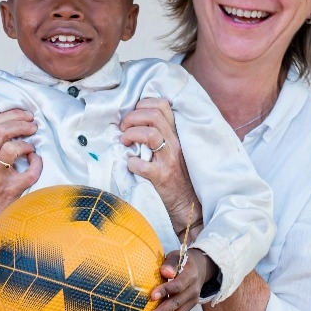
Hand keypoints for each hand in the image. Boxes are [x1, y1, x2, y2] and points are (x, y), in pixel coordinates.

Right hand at [0, 108, 41, 247]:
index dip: (9, 115)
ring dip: (27, 144)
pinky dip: (37, 164)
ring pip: (13, 149)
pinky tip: (36, 163)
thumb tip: (13, 130)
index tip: (23, 114)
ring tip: (31, 147)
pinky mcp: (12, 191)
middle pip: (0, 132)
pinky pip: (31, 171)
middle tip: (32, 124)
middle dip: (20, 123)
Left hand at [121, 98, 202, 237]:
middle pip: (153, 115)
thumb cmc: (176, 177)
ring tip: (124, 142)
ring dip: (131, 134)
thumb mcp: (172, 150)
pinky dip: (131, 162)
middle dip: (132, 118)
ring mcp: (168, 160)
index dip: (142, 105)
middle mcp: (174, 144)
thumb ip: (160, 135)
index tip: (133, 116)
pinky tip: (130, 164)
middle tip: (123, 129)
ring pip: (150, 134)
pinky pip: (142, 165)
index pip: (162, 105)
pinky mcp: (161, 177)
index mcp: (175, 135)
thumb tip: (134, 123)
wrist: (187, 205)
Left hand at [142, 250, 217, 310]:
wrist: (199, 269)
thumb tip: (165, 272)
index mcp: (190, 276)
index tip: (152, 296)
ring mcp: (191, 303)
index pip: (178, 285)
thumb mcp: (177, 256)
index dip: (166, 290)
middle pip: (177, 304)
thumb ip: (171, 262)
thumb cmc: (181, 262)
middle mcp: (193, 291)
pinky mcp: (187, 310)